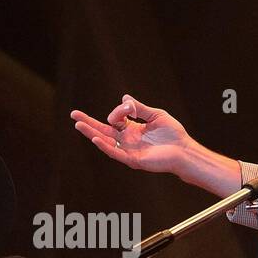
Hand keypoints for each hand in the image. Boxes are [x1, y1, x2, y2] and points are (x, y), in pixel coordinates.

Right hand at [71, 94, 193, 176]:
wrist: (184, 150)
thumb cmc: (174, 134)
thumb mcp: (156, 115)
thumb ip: (139, 108)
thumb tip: (124, 97)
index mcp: (133, 129)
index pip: (116, 118)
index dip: (119, 110)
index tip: (130, 107)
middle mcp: (128, 140)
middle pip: (103, 130)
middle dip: (88, 122)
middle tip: (73, 115)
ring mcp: (129, 150)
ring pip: (106, 141)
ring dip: (91, 133)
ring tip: (78, 125)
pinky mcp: (133, 160)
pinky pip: (115, 153)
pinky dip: (105, 146)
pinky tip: (95, 138)